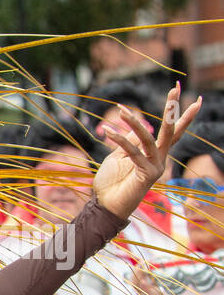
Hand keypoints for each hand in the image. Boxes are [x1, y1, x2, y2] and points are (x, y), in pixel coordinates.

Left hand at [93, 84, 200, 219]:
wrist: (104, 207)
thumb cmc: (110, 183)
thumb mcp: (118, 156)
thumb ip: (129, 141)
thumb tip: (140, 125)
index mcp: (154, 154)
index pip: (170, 131)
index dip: (180, 114)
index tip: (189, 95)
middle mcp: (160, 159)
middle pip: (170, 131)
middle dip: (172, 108)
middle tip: (175, 87)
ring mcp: (156, 167)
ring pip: (149, 139)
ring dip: (135, 124)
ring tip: (122, 110)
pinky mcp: (147, 174)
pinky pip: (133, 151)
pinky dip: (119, 140)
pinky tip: (107, 131)